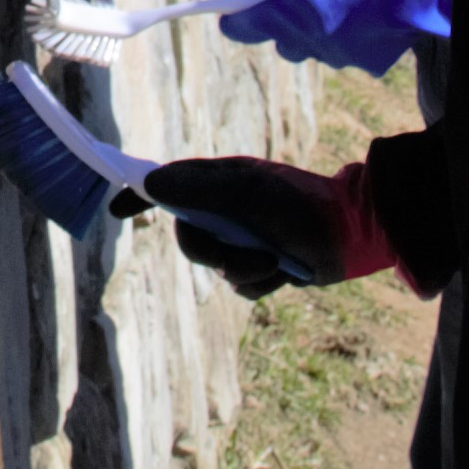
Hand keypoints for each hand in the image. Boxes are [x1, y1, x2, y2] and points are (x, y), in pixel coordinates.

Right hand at [137, 154, 400, 297]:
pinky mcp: (262, 266)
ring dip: (241, 268)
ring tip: (271, 262)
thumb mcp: (246, 194)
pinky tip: (281, 272)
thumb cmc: (299, 205)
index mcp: (220, 183)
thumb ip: (198, 191)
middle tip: (231, 253)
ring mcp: (244, 239)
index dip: (140, 197)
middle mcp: (228, 211)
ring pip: (216, 266)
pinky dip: (259, 282)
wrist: (351, 236)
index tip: (118, 211)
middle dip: (207, 251)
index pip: (169, 186)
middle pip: (189, 237)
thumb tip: (152, 184)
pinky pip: (241, 284)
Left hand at [222, 0, 458, 72]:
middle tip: (296, 4)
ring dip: (319, 34)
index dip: (233, 22)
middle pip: (283, 42)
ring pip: (316, 49)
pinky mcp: (366, 64)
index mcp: (284, 15)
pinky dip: (353, 40)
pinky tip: (367, 19)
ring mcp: (337, 57)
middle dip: (285, 26)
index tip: (227, 19)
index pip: (241, 28)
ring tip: (338, 7)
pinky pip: (349, 53)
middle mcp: (306, 42)